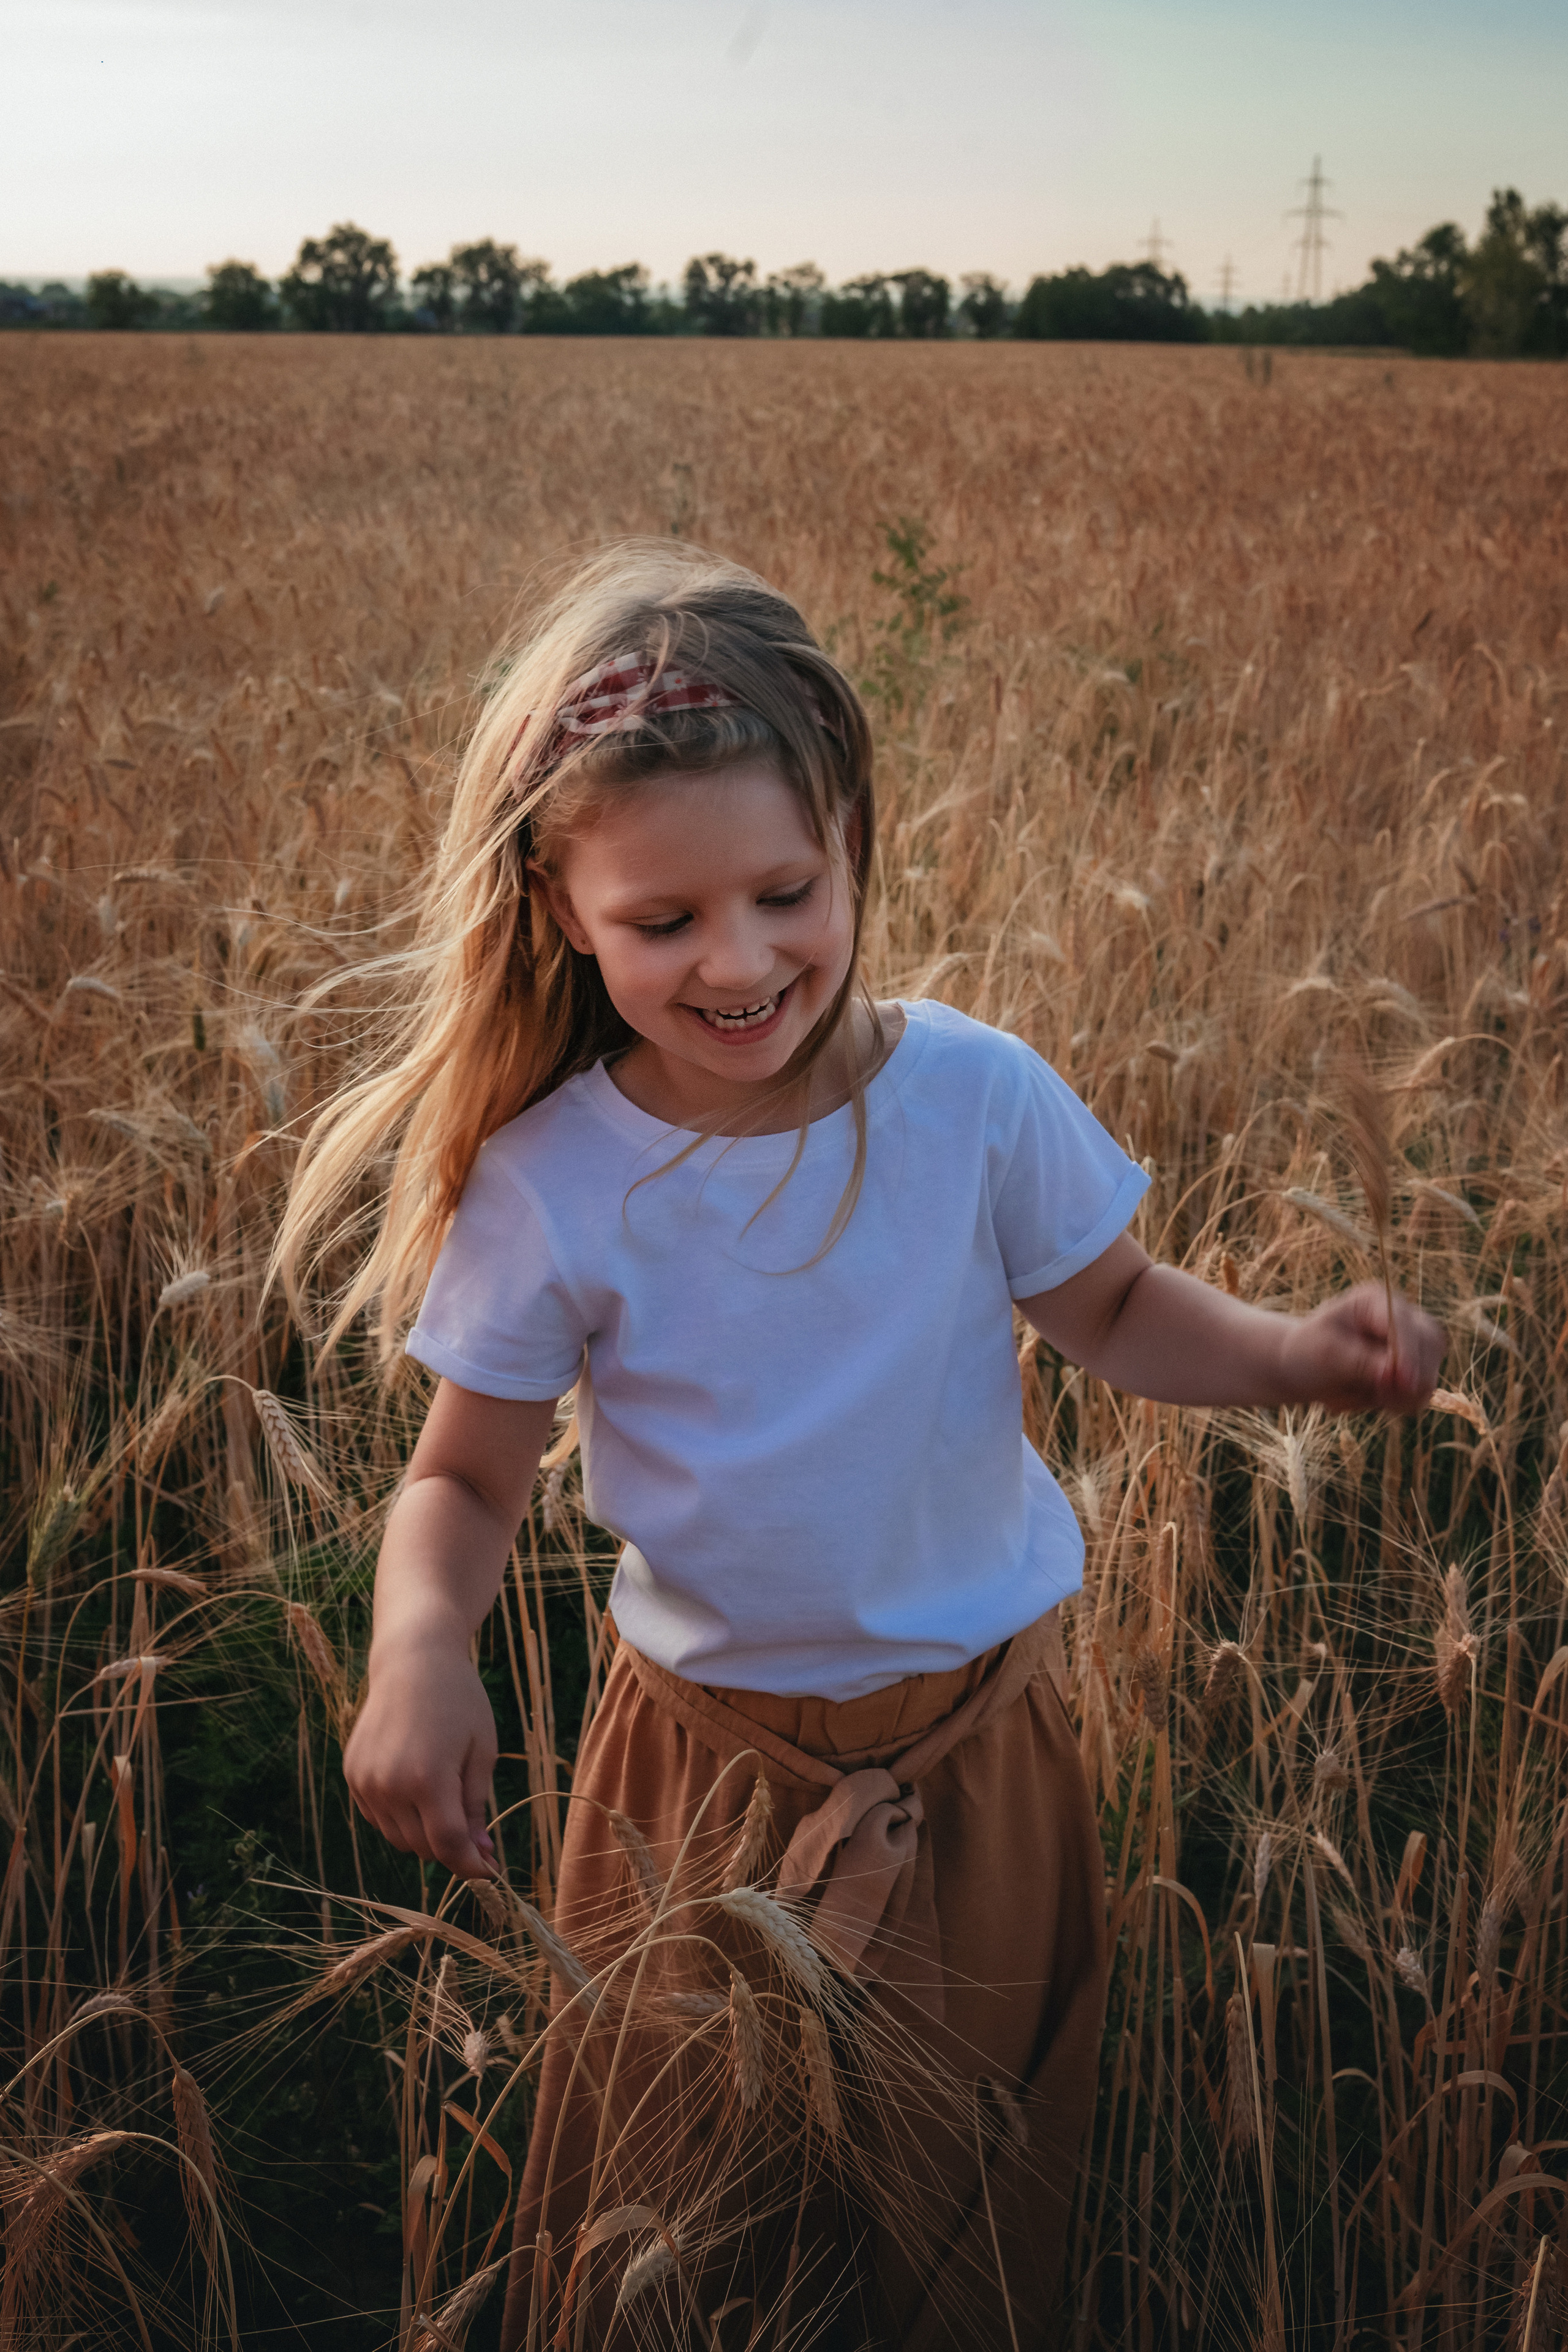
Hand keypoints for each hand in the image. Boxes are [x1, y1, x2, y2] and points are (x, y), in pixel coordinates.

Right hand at [344, 1633, 498, 1878]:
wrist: (413, 1659)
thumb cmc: (459, 1699)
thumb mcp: (482, 1751)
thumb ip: (476, 1806)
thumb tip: (479, 1855)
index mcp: (428, 1779)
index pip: (448, 1846)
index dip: (470, 1865)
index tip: (489, 1871)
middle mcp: (390, 1785)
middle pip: (422, 1847)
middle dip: (449, 1846)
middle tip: (472, 1829)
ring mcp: (366, 1781)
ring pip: (397, 1837)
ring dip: (422, 1832)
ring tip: (441, 1793)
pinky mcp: (352, 1774)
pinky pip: (378, 1817)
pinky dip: (399, 1815)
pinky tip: (414, 1783)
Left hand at [1281, 1282, 1444, 1415]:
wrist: (1302, 1368)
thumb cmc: (1307, 1352)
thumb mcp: (1325, 1353)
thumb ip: (1361, 1362)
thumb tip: (1396, 1376)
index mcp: (1374, 1300)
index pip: (1404, 1322)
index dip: (1407, 1352)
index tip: (1403, 1381)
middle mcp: (1401, 1317)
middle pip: (1430, 1345)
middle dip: (1407, 1377)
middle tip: (1374, 1397)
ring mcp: (1413, 1344)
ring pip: (1427, 1376)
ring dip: (1394, 1397)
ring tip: (1354, 1395)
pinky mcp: (1415, 1371)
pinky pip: (1418, 1396)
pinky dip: (1393, 1405)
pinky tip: (1366, 1399)